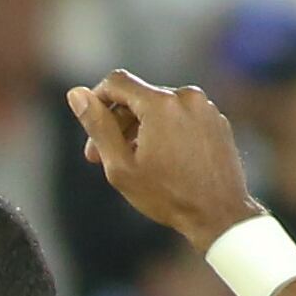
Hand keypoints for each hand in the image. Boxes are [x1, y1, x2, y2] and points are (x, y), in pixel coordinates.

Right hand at [68, 72, 258, 249]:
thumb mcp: (121, 166)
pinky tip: (162, 161)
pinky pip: (182, 117)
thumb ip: (98, 126)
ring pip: (160, 107)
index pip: (116, 82)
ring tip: (134, 162)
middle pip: (138, 97)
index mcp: (160, 103)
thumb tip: (76, 94)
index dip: (96, 99)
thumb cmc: (167, 195)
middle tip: (100, 157)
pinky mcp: (216, 120)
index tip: (89, 125)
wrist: (219, 213)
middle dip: (117, 123)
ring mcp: (205, 107)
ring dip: (141, 128)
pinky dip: (166, 131)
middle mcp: (186, 96)